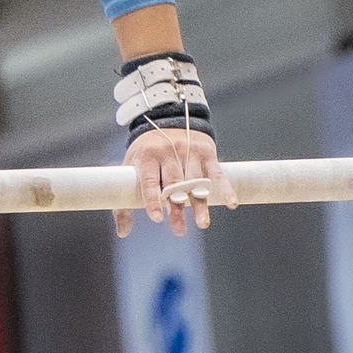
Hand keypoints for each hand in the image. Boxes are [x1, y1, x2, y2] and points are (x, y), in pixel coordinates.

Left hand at [117, 128, 236, 237]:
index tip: (156, 218)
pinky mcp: (206, 153)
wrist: (167, 120)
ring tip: (202, 223)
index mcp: (148, 156)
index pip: (150, 179)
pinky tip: (231, 203)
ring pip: (195, 181)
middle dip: (177, 207)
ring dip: (199, 203)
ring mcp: (188, 151)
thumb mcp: (131, 169)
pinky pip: (216, 173)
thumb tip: (122, 233)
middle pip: (174, 183)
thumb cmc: (147, 153)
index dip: (152, 199)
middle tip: (179, 229)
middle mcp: (168, 152)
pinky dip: (225, 188)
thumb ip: (126, 202)